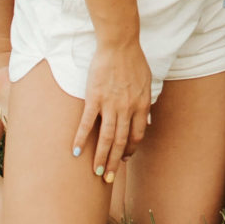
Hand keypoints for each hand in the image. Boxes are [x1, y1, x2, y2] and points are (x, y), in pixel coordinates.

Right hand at [74, 36, 152, 182]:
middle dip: (115, 162)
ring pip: (107, 138)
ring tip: (96, 172)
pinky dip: (82, 139)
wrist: (119, 44)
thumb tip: (148, 120)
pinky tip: (76, 152)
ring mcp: (111, 104)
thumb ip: (145, 103)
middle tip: (108, 178)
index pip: (137, 135)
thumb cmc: (133, 62)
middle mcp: (128, 108)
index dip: (130, 150)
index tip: (124, 158)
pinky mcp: (94, 98)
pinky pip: (87, 123)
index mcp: (142, 105)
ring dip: (101, 158)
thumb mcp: (147, 83)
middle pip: (122, 142)